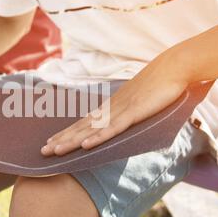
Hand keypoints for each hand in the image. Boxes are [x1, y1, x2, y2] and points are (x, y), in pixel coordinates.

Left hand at [41, 56, 188, 155]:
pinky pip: (113, 128)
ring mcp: (121, 109)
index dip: (69, 132)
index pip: (86, 121)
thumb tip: (132, 117)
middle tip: (43, 151)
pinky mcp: (134, 112)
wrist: (175, 65)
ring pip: (92, 129)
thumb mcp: (144, 100)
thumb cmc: (162, 82)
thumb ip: (136, 110)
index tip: (53, 141)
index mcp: (113, 105)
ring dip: (71, 141)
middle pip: (82, 126)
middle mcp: (112, 107)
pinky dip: (98, 137)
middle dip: (62, 139)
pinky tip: (85, 146)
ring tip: (53, 150)